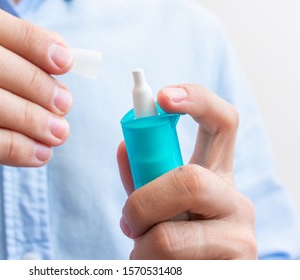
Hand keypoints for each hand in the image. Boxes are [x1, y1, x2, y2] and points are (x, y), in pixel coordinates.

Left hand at [117, 84, 256, 258]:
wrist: (197, 277)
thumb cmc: (176, 238)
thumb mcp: (158, 203)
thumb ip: (142, 177)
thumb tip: (124, 144)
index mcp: (216, 175)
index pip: (222, 123)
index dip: (196, 101)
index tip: (163, 96)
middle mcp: (235, 199)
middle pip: (190, 180)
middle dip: (142, 203)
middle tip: (128, 221)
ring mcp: (242, 235)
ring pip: (169, 236)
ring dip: (141, 247)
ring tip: (146, 253)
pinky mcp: (238, 267)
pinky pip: (172, 266)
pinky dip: (150, 268)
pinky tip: (165, 270)